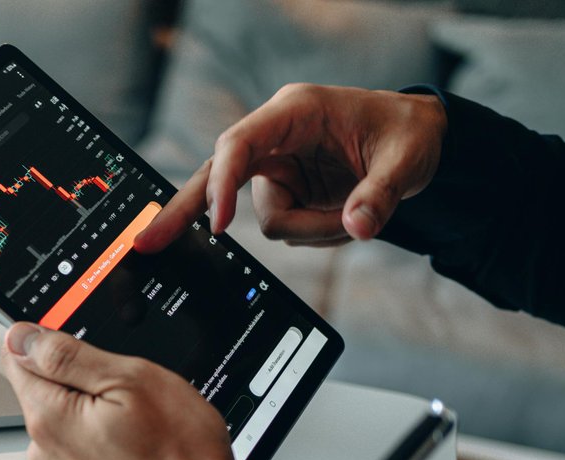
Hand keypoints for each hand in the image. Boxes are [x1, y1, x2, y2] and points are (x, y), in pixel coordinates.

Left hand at [2, 324, 233, 459]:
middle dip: (79, 381)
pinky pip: (82, 449)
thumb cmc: (177, 452)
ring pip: (66, 420)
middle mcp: (44, 452)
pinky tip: (136, 446)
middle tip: (126, 393)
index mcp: (48, 418)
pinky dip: (104, 441)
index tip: (83, 352)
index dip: (49, 343)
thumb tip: (21, 337)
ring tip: (137, 425)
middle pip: (43, 390)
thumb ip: (66, 356)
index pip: (17, 358)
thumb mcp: (128, 379)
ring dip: (94, 412)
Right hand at [135, 84, 446, 250]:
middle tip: (146, 243)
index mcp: (295, 112)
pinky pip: (286, 231)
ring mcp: (277, 170)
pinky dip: (316, 235)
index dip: (221, 185)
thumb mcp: (405, 161)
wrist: (418, 141)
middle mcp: (276, 140)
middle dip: (184, 212)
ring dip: (311, 230)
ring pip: (269, 221)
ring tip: (355, 214)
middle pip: (214, 177)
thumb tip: (359, 228)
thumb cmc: (407, 133)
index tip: (218, 224)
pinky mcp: (284, 194)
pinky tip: (343, 216)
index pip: (238, 145)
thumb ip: (380, 197)